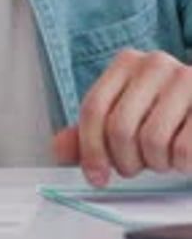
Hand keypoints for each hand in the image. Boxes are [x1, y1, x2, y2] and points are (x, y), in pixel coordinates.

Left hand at [53, 48, 191, 186]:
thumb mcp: (127, 116)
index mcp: (127, 62)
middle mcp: (155, 64)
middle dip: (126, 161)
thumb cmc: (168, 114)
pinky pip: (183, 150)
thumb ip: (92, 132)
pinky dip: (182, 164)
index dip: (90, 150)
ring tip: (164, 155)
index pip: (93, 108)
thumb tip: (59, 149)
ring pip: (152, 141)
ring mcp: (186, 79)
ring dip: (157, 163)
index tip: (96, 176)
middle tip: (138, 164)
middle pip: (120, 128)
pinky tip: (185, 154)